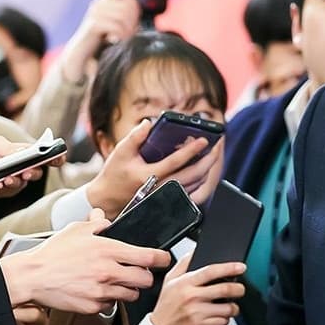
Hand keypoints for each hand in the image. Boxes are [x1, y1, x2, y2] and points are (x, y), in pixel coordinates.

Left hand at [0, 136, 60, 205]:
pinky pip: (9, 191)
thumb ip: (11, 149)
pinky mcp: (5, 191)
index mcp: (22, 152)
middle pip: (36, 171)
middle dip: (32, 172)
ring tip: (4, 179)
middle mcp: (22, 167)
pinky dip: (3, 188)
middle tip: (25, 173)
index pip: (43, 154)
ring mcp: (14, 180)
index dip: (54, 157)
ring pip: (23, 183)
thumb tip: (27, 152)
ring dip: (15, 181)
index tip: (58, 159)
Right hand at [0, 209, 171, 312]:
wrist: (33, 276)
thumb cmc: (54, 253)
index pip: (148, 256)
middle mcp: (108, 272)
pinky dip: (108, 300)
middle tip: (137, 273)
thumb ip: (97, 224)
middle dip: (144, 276)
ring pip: (131, 295)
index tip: (163, 258)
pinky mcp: (93, 307)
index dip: (161, 258)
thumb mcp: (76, 230)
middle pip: (145, 280)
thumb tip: (105, 217)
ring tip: (114, 282)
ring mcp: (101, 291)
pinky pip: (111, 306)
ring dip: (128, 289)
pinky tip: (97, 290)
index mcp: (108, 250)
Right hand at [59, 0, 139, 83]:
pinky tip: (117, 41)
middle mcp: (98, 5)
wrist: (80, 56)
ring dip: (128, 29)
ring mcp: (94, 14)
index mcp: (103, 2)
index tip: (134, 19)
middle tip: (130, 33)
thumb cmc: (99, 43)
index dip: (132, 3)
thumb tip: (143, 19)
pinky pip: (115, 25)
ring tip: (124, 38)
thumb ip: (126, 20)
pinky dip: (120, 34)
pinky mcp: (92, 25)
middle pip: (126, 4)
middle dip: (133, 20)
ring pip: (122, 15)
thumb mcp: (114, 27)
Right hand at [85, 120, 224, 216]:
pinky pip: (190, 194)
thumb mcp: (121, 151)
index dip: (191, 150)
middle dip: (208, 161)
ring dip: (206, 171)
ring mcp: (165, 197)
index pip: (176, 162)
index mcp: (148, 175)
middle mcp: (159, 188)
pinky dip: (200, 182)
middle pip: (191, 176)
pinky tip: (204, 170)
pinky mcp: (167, 201)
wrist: (108, 198)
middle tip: (217, 147)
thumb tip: (150, 122)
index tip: (204, 140)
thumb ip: (135, 136)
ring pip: (193, 187)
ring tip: (213, 156)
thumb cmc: (114, 173)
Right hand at [147, 253, 245, 324]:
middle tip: (240, 289)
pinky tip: (219, 316)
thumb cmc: (166, 304)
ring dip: (234, 306)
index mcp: (185, 283)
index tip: (241, 267)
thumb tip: (195, 250)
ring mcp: (197, 312)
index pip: (211, 271)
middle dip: (239, 288)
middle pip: (225, 289)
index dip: (229, 268)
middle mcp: (191, 297)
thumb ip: (183, 263)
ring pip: (228, 307)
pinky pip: (223, 321)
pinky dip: (225, 319)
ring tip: (229, 305)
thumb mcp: (170, 280)